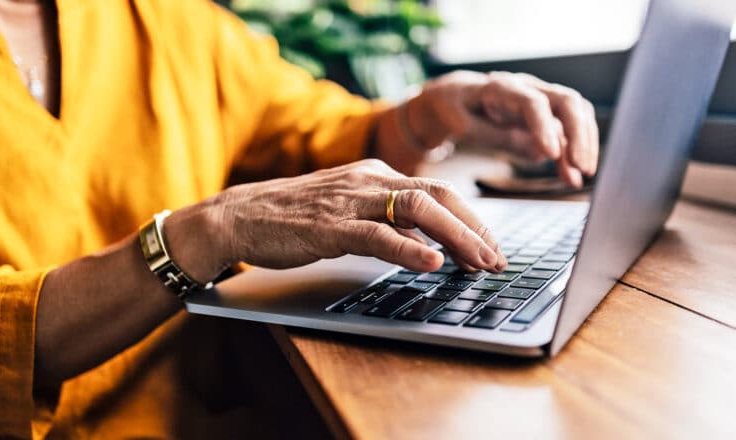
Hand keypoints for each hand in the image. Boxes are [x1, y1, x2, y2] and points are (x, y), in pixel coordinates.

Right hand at [163, 159, 506, 280]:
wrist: (240, 215)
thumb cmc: (295, 216)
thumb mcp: (349, 211)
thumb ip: (387, 222)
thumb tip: (428, 244)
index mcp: (376, 174)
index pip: (438, 190)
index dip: (471, 219)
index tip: (491, 245)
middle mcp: (368, 180)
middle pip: (438, 195)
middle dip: (475, 227)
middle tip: (497, 258)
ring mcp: (349, 201)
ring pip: (417, 210)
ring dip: (456, 237)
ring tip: (480, 262)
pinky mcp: (329, 226)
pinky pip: (377, 234)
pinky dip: (408, 248)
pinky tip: (432, 262)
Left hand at [406, 71, 598, 186]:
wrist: (456, 98)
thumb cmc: (456, 109)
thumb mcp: (462, 125)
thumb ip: (495, 136)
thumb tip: (536, 151)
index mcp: (502, 87)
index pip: (532, 102)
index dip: (544, 127)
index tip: (552, 154)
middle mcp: (528, 88)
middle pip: (566, 102)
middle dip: (579, 135)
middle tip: (581, 167)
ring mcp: (541, 100)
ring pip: (575, 114)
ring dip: (583, 145)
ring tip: (581, 176)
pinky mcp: (545, 116)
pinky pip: (567, 132)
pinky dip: (572, 154)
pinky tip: (572, 177)